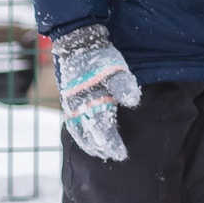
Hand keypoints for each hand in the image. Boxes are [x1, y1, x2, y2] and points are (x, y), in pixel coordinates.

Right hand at [52, 24, 142, 162]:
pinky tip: (86, 140)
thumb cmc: (101, 57)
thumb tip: (133, 102)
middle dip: (102, 148)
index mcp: (92, 101)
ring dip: (89, 145)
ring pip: (79, 132)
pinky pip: (72, 124)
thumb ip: (124, 85)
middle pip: (90, 135)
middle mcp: (79, 107)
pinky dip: (79, 135)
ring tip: (100, 154)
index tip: (121, 154)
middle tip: (114, 158)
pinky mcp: (69, 101)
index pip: (102, 129)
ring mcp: (72, 105)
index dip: (111, 143)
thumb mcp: (116, 68)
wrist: (79, 44)